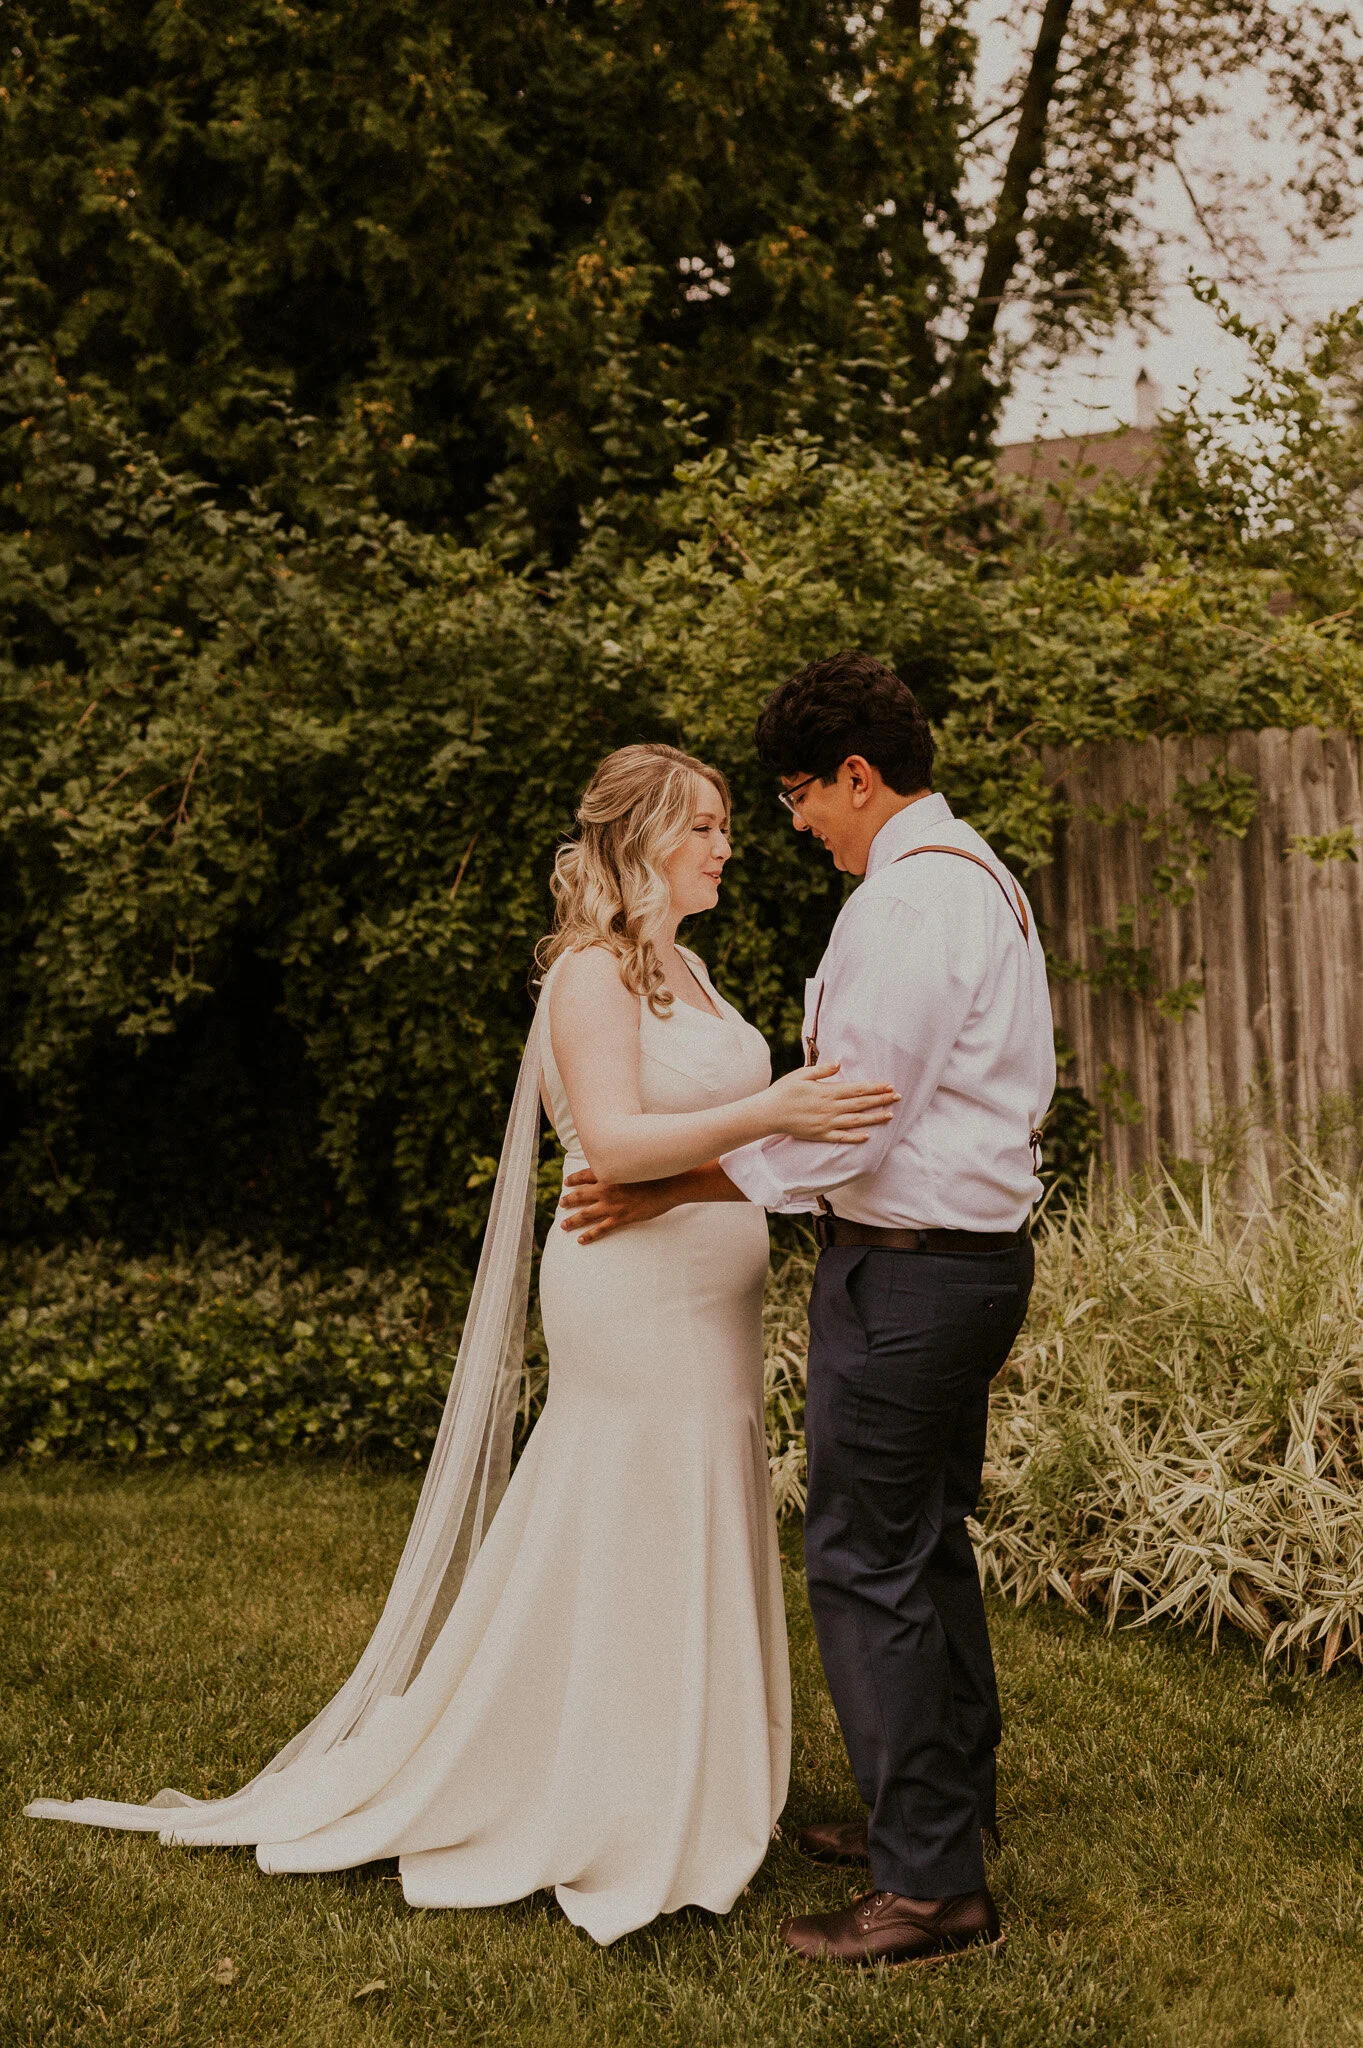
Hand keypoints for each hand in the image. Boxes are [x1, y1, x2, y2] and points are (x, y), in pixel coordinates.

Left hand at [559, 1168, 681, 1244]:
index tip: (566, 1182)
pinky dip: (589, 1235)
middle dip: (568, 1201)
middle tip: (561, 1204)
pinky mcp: (622, 1218)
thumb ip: (620, 1167)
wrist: (669, 1185)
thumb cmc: (655, 1173)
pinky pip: (601, 1229)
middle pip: (580, 1196)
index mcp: (609, 1173)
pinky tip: (581, 1240)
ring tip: (564, 1226)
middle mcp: (607, 1189)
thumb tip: (613, 1166)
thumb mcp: (634, 1165)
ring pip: (586, 1214)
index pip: (584, 1175)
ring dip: (572, 1221)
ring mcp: (613, 1205)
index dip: (573, 1179)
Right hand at [764, 1060, 898, 1142]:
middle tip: (898, 1097)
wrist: (769, 1113)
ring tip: (889, 1115)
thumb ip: (822, 1070)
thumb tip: (839, 1062)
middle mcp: (830, 1108)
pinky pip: (842, 1137)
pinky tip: (867, 1136)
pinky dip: (855, 1137)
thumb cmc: (784, 1091)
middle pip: (861, 1104)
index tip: (889, 1086)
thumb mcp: (801, 1074)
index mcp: (827, 1092)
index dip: (874, 1088)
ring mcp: (827, 1123)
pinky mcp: (821, 1135)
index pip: (857, 1089)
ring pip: (856, 1121)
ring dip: (874, 1118)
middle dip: (881, 1100)